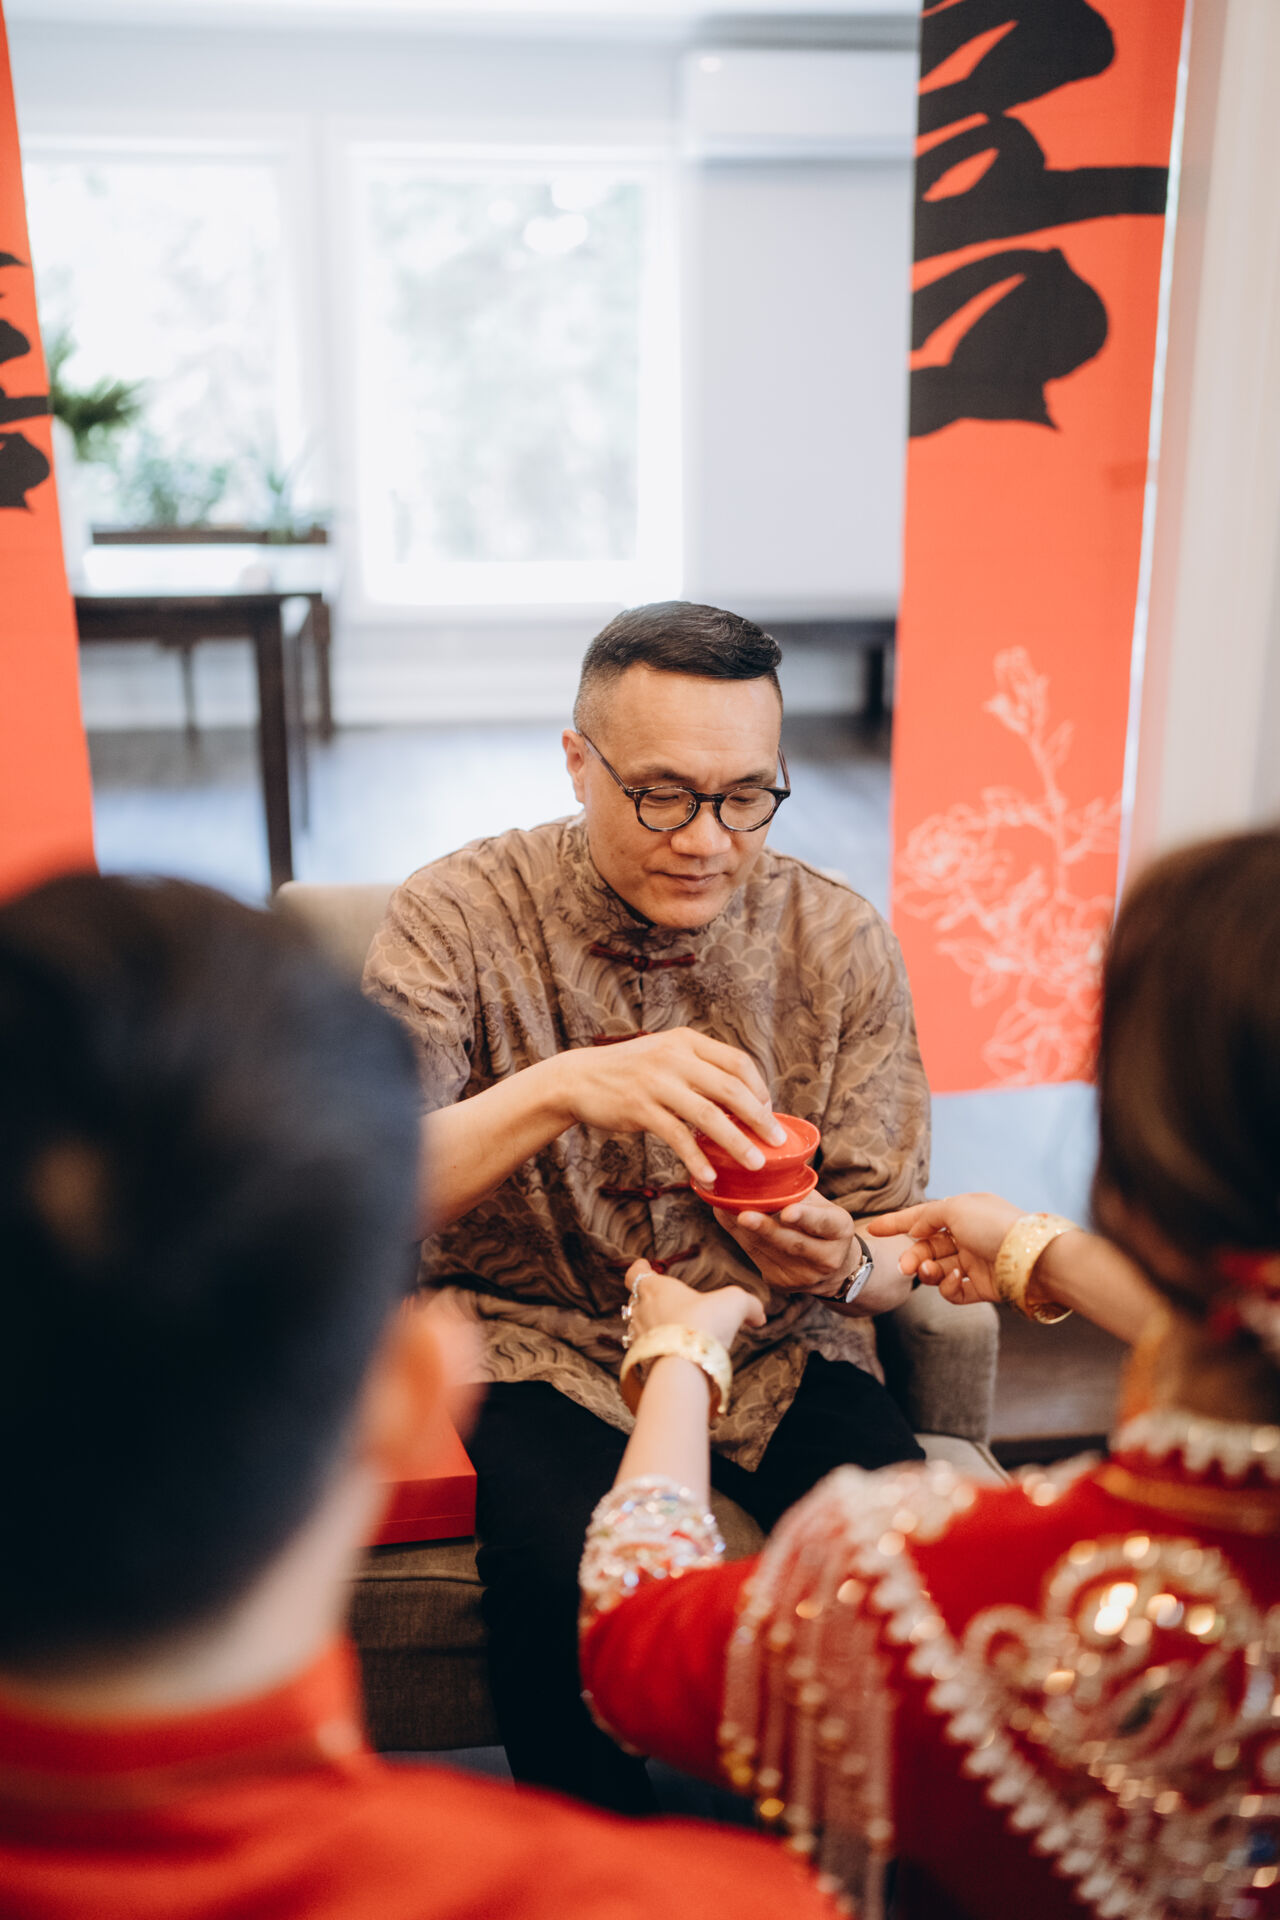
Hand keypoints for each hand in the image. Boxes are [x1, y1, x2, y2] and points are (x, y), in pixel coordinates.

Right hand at [547, 1027, 785, 1187]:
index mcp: (686, 1041)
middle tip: (776, 1141)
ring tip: (755, 1163)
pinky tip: (709, 1176)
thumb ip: (698, 1068)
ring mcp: (657, 1082)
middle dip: (759, 1118)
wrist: (578, 1078)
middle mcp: (674, 1057)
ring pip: (709, 1115)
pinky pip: (678, 1137)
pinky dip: (697, 1159)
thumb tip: (741, 1098)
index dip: (759, 1088)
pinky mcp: (640, 1108)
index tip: (768, 1112)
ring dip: (737, 1142)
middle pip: (731, 1088)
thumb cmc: (629, 1071)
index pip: (737, 1061)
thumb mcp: (665, 1054)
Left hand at [625, 1260, 766, 1349]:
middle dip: (648, 1299)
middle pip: (636, 1300)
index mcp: (656, 1289)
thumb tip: (759, 1314)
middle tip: (663, 1299)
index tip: (644, 1265)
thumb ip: (748, 1305)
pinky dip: (656, 1349)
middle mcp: (642, 1311)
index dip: (639, 1268)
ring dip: (651, 1325)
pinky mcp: (643, 1361)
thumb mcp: (734, 1303)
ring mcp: (639, 1338)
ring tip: (669, 1328)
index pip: (634, 1273)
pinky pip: (646, 1351)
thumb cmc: (703, 1324)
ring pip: (639, 1326)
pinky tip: (673, 1354)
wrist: (684, 1366)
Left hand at [713, 1193, 855, 1296]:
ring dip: (743, 1230)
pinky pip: (757, 1258)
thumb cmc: (821, 1222)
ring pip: (769, 1251)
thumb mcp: (821, 1205)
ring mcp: (804, 1276)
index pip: (824, 1223)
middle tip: (744, 1215)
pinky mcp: (782, 1283)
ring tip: (724, 1209)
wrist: (832, 1266)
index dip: (806, 1218)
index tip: (788, 1212)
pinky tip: (728, 1220)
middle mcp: (827, 1258)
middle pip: (792, 1243)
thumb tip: (765, 1167)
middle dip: (766, 1229)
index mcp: (840, 1231)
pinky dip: (740, 1237)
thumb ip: (799, 1192)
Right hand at [866, 1192, 1021, 1305]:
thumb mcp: (956, 1208)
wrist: (1032, 1259)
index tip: (873, 1230)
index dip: (897, 1223)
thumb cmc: (994, 1227)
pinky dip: (949, 1286)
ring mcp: (975, 1262)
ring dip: (928, 1271)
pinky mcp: (981, 1287)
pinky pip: (954, 1290)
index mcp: (964, 1212)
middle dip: (912, 1254)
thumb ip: (928, 1215)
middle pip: (928, 1246)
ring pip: (937, 1269)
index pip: (923, 1216)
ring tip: (930, 1271)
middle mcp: (968, 1236)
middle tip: (903, 1265)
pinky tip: (954, 1279)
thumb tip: (915, 1229)